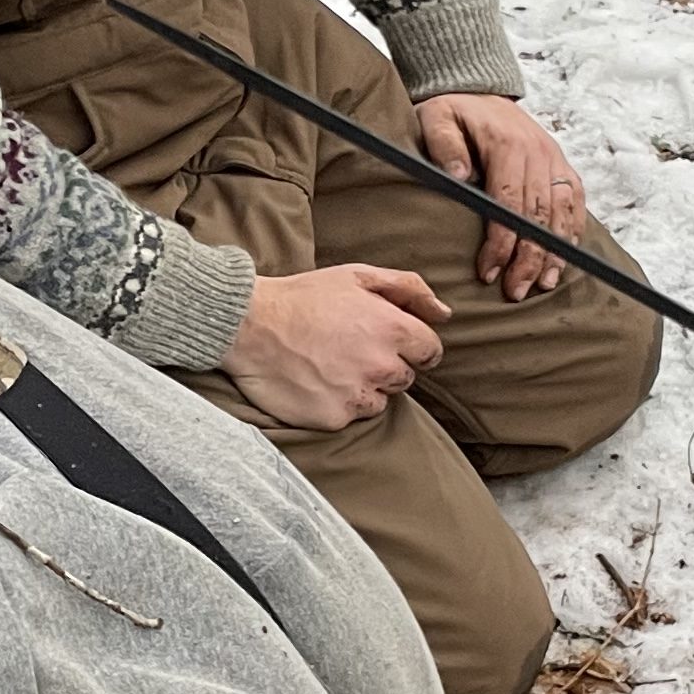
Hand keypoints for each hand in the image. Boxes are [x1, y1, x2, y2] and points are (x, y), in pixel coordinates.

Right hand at [220, 263, 447, 429]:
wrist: (248, 325)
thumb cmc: (302, 297)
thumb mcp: (356, 276)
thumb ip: (408, 290)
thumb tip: (445, 313)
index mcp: (392, 329)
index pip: (430, 351)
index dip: (411, 346)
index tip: (387, 341)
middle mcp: (380, 365)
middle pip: (404, 378)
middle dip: (385, 365)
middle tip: (349, 348)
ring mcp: (358, 395)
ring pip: (380, 401)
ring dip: (364, 387)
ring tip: (330, 366)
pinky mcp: (334, 417)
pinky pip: (351, 416)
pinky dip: (338, 403)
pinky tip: (315, 382)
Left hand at [417, 91, 587, 300]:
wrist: (477, 89)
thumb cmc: (452, 111)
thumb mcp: (436, 118)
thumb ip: (444, 144)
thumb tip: (458, 174)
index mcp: (508, 144)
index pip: (509, 202)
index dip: (501, 242)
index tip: (489, 272)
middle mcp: (538, 151)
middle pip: (538, 215)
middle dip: (529, 258)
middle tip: (516, 292)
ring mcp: (553, 158)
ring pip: (561, 212)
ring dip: (554, 252)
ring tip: (544, 285)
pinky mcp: (561, 165)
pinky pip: (574, 201)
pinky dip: (572, 231)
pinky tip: (565, 258)